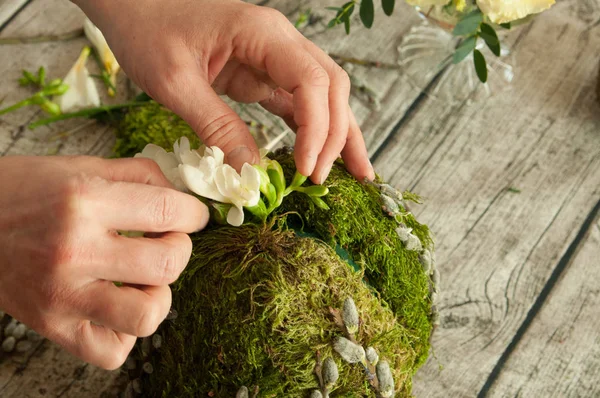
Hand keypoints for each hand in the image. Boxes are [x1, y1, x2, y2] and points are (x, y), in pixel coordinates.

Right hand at [0, 156, 207, 368]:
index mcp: (84, 201)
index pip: (168, 211)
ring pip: (146, 315)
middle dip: (181, 250)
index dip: (195, 214)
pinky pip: (113, 352)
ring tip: (144, 279)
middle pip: (166, 264)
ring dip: (159, 296)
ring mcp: (63, 295)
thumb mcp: (81, 166)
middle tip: (168, 241)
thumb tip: (183, 194)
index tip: (193, 216)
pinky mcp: (53, 326)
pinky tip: (117, 306)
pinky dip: (126, 334)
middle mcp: (74, 251)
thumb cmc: (23, 191)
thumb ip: (138, 175)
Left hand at [73, 0, 374, 183]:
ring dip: (339, 133)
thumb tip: (252, 176)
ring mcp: (275, 57)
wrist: (133, 5)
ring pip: (324, 95)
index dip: (318, 128)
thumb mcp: (175, 83)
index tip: (305, 169)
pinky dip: (314, 130)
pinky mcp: (263, 74)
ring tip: (355, 173)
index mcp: (262, 33)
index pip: (312, 81)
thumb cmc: (147, 31)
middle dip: (334, 135)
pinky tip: (320, 157)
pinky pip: (300, 103)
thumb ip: (216, 127)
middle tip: (318, 180)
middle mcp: (279, 41)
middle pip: (330, 87)